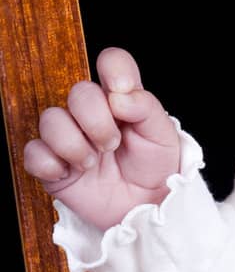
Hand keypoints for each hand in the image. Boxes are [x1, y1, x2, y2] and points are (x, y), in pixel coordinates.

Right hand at [23, 47, 180, 230]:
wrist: (146, 208)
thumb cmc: (155, 167)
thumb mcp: (163, 136)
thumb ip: (145, 108)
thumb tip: (118, 96)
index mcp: (121, 98)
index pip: (112, 62)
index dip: (113, 68)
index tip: (121, 89)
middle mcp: (91, 113)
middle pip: (79, 93)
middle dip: (96, 121)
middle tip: (111, 145)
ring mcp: (69, 137)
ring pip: (50, 120)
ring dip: (74, 145)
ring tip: (92, 164)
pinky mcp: (52, 164)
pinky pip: (33, 153)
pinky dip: (49, 164)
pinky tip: (69, 174)